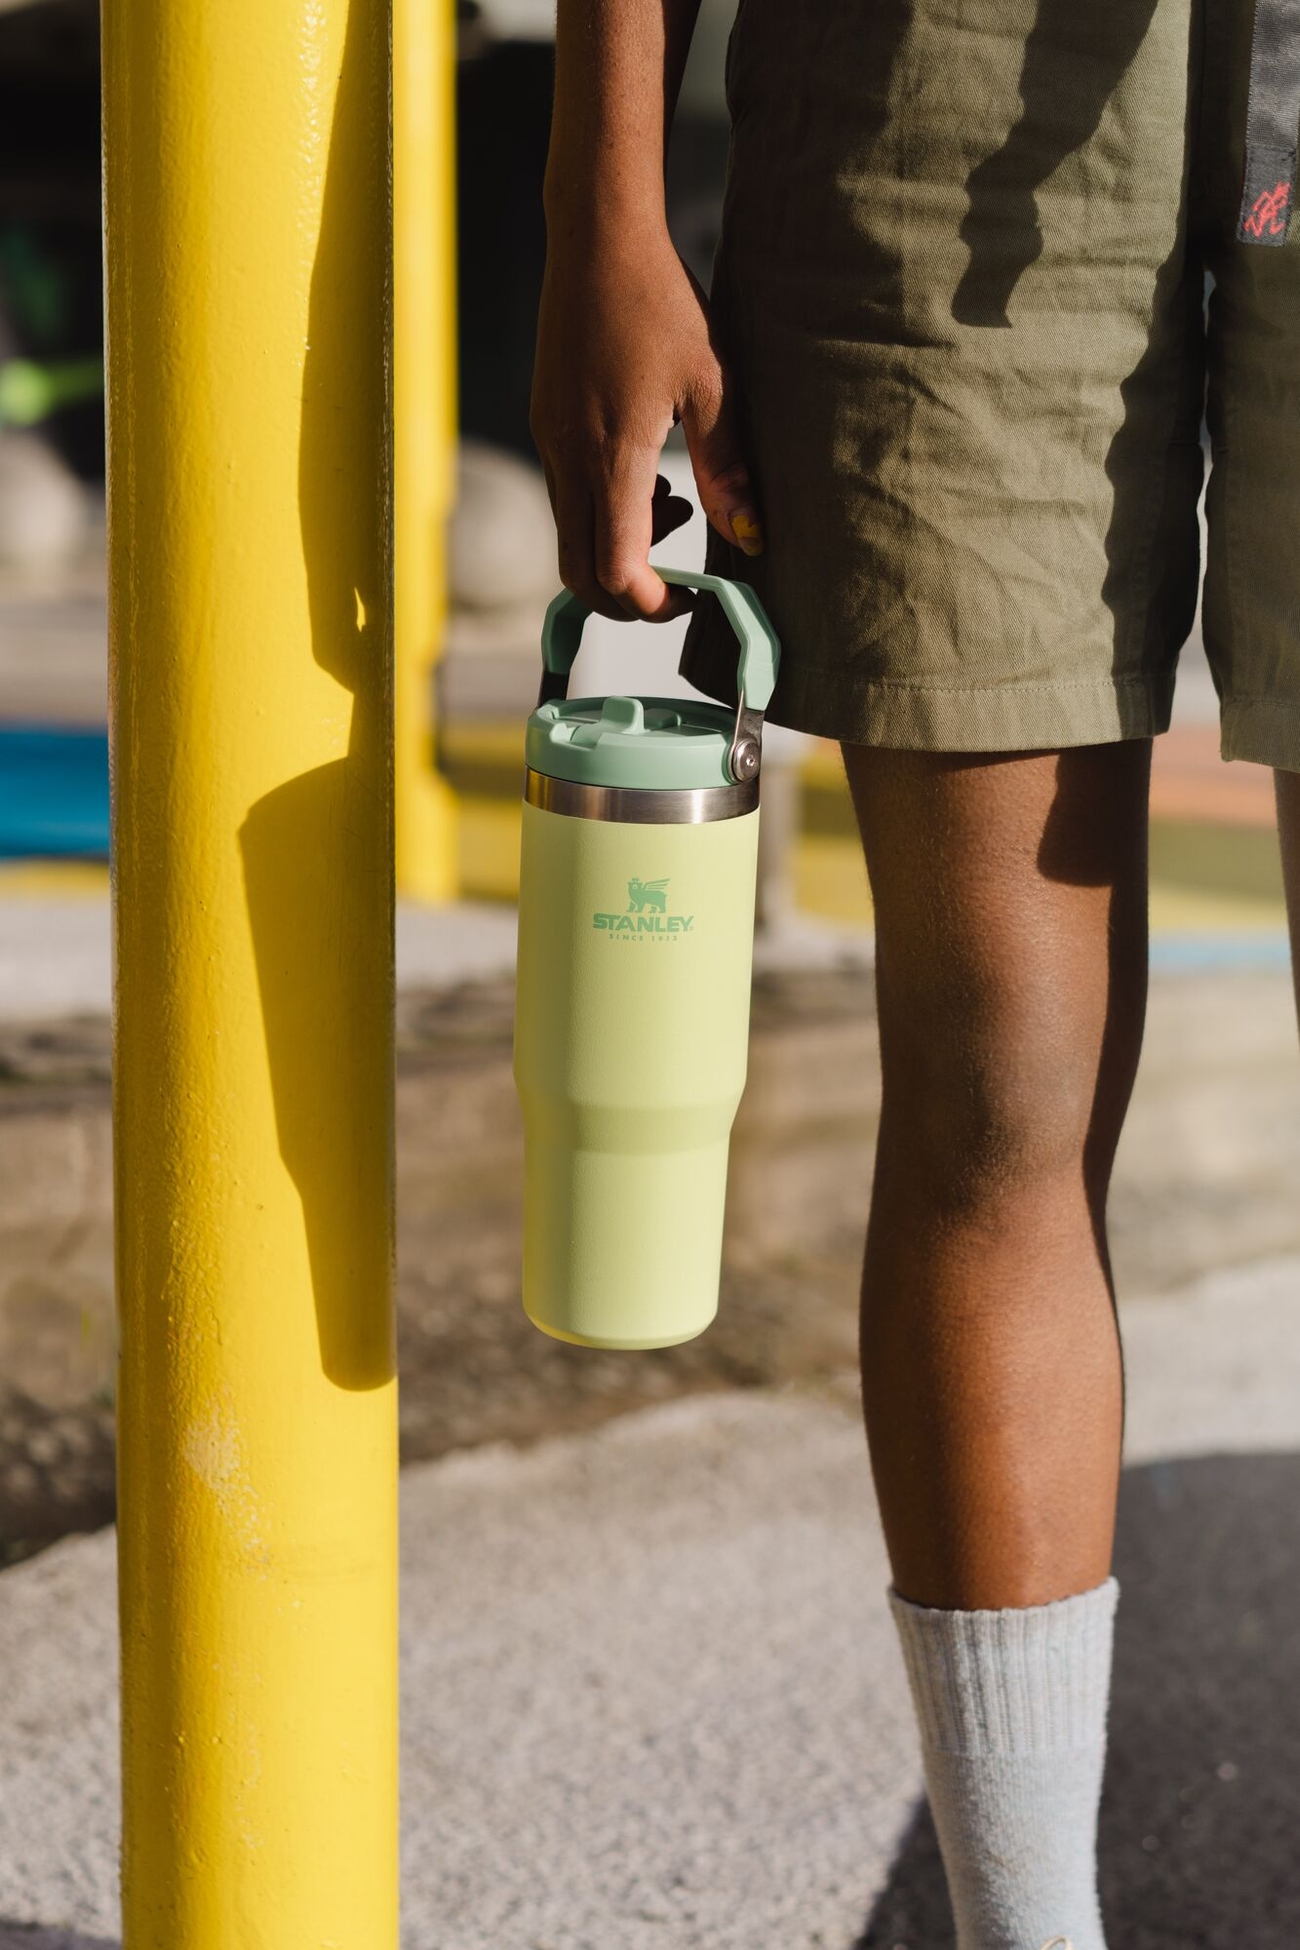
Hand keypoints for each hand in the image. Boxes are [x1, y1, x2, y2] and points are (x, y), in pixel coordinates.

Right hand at [530, 224, 762, 622]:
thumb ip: (728, 468)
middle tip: (676, 576)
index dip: (652, 604)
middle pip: (578, 573)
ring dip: (617, 546)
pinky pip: (565, 497)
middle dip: (626, 595)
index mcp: (610, 459)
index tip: (691, 598)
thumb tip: (750, 536)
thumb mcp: (713, 385)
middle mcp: (568, 460)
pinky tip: (644, 467)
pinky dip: (603, 511)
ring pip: (570, 536)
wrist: (597, 238)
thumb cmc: (659, 302)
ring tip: (674, 501)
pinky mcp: (546, 425)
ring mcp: (550, 443)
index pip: (615, 573)